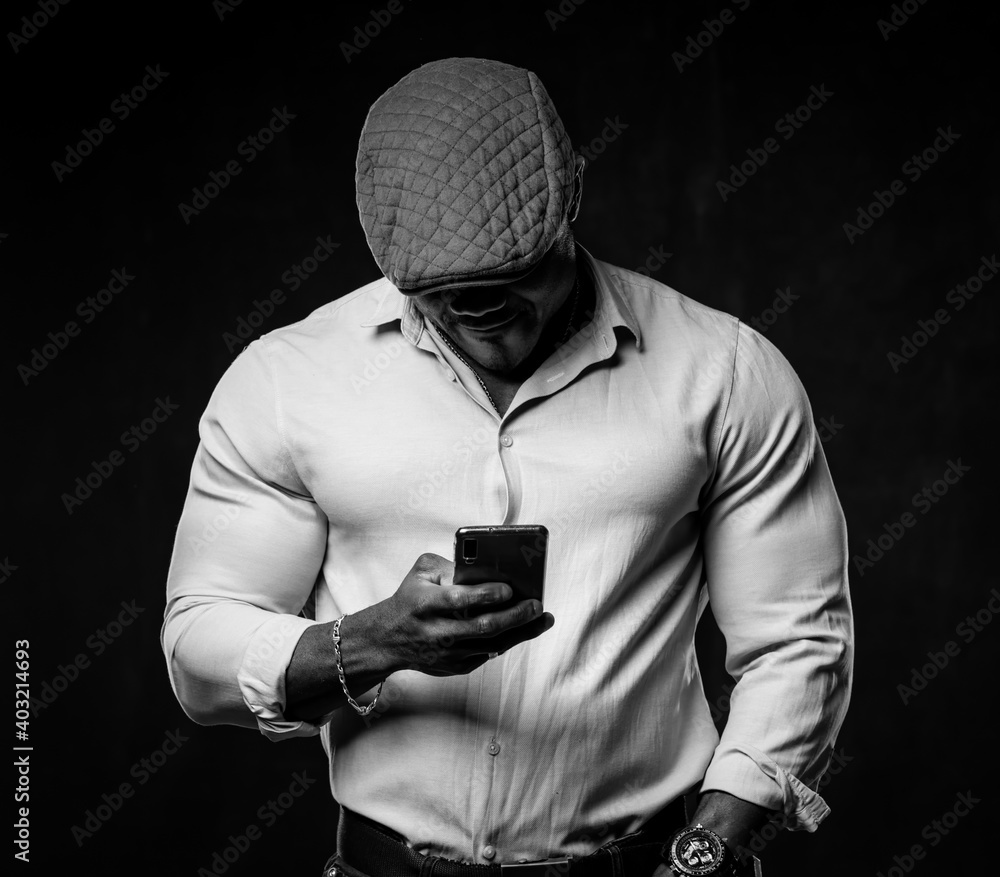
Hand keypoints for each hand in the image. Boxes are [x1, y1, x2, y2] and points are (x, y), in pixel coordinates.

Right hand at [362, 552, 554, 676]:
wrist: (388, 639)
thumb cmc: (410, 599)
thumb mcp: (422, 572)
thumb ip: (452, 563)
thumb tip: (487, 566)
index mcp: (425, 604)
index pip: (460, 600)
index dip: (487, 595)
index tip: (509, 588)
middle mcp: (437, 632)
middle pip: (483, 627)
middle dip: (515, 615)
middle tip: (537, 604)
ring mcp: (447, 654)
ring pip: (491, 645)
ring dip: (521, 631)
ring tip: (542, 617)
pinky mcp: (455, 667)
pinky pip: (489, 654)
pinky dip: (508, 640)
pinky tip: (525, 628)